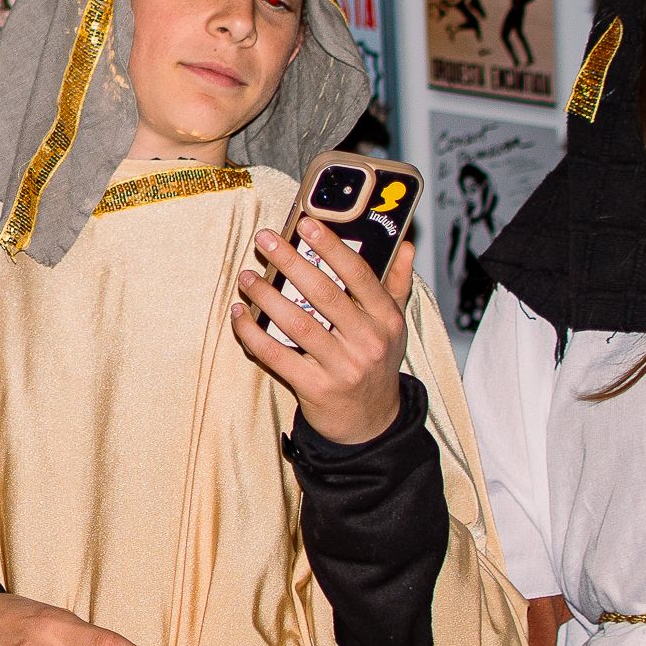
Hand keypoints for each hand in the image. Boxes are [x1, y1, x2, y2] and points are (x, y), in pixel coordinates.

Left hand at [231, 224, 412, 445]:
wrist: (371, 421)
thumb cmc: (377, 363)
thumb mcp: (394, 324)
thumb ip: (396, 283)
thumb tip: (405, 244)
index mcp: (386, 319)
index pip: (359, 274)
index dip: (332, 247)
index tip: (306, 224)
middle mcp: (367, 341)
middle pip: (323, 294)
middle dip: (291, 262)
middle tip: (266, 240)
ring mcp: (341, 366)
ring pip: (296, 323)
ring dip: (267, 296)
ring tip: (247, 276)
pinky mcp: (315, 387)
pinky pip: (276, 355)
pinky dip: (253, 334)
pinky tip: (240, 314)